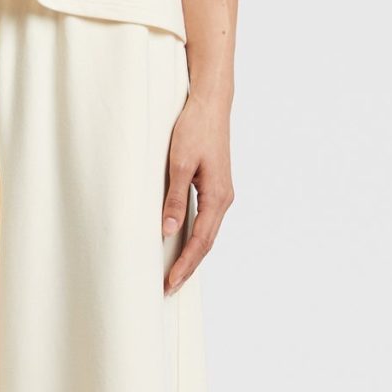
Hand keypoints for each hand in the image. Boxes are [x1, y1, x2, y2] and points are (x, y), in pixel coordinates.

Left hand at [159, 86, 232, 292]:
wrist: (210, 103)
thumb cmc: (195, 128)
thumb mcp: (179, 163)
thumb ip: (175, 198)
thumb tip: (168, 231)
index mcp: (217, 196)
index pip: (200, 241)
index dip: (184, 264)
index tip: (170, 283)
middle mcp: (223, 198)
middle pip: (206, 242)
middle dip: (188, 267)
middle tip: (169, 288)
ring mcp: (221, 193)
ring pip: (207, 233)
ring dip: (192, 254)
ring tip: (174, 273)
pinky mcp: (215, 186)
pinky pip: (206, 220)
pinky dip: (194, 237)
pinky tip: (182, 243)